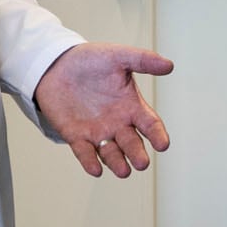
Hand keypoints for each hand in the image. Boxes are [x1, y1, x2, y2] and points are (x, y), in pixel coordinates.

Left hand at [33, 43, 175, 178]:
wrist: (56, 65)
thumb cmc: (90, 60)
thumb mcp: (118, 56)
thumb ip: (143, 60)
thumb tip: (169, 65)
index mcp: (131, 106)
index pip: (150, 124)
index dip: (157, 135)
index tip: (163, 145)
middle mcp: (118, 123)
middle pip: (132, 144)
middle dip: (137, 154)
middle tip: (142, 163)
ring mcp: (98, 132)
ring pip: (111, 153)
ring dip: (117, 163)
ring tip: (123, 171)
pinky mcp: (76, 136)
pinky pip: (85, 152)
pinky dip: (90, 161)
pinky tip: (95, 169)